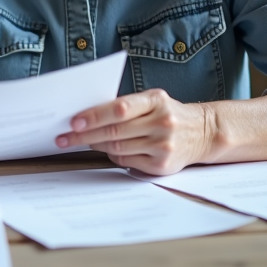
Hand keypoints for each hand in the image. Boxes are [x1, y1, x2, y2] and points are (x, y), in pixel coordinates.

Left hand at [56, 89, 216, 174]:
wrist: (202, 132)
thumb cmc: (168, 113)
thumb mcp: (153, 101)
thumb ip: (126, 106)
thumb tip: (88, 115)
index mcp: (156, 101)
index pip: (120, 108)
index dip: (94, 115)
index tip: (74, 120)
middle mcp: (162, 123)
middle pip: (114, 131)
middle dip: (85, 135)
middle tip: (64, 137)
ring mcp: (163, 146)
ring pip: (118, 148)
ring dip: (95, 145)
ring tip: (80, 142)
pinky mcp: (161, 165)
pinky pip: (127, 161)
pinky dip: (112, 156)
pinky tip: (105, 150)